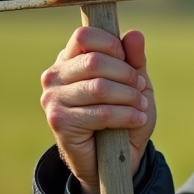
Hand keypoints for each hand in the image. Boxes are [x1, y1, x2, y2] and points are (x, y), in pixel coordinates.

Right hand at [40, 27, 153, 193]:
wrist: (115, 159)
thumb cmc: (123, 115)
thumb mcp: (134, 83)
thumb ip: (134, 59)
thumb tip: (135, 34)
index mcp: (69, 59)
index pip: (85, 35)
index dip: (112, 45)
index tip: (129, 62)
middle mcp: (54, 76)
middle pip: (95, 61)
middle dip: (126, 75)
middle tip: (140, 88)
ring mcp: (53, 99)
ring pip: (99, 87)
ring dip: (128, 97)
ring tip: (140, 106)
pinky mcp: (59, 122)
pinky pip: (101, 113)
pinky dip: (126, 116)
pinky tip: (136, 120)